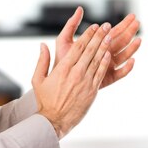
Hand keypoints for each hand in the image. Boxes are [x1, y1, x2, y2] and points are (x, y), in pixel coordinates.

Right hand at [32, 22, 111, 138]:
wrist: (55, 120)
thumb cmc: (45, 100)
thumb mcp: (38, 79)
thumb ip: (42, 61)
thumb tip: (42, 45)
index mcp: (63, 68)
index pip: (78, 47)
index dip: (87, 35)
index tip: (93, 27)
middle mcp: (76, 73)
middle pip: (90, 50)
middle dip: (98, 36)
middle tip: (105, 26)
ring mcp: (85, 82)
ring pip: (97, 60)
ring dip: (104, 47)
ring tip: (110, 36)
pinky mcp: (92, 90)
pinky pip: (100, 73)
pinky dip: (105, 62)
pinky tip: (109, 54)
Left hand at [55, 8, 140, 88]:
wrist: (59, 79)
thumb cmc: (62, 59)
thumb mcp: (64, 40)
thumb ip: (72, 25)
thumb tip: (80, 9)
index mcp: (97, 44)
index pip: (113, 31)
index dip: (123, 24)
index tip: (132, 16)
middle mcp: (104, 54)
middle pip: (121, 41)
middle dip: (130, 32)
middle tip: (138, 22)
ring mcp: (107, 66)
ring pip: (123, 56)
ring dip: (132, 48)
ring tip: (138, 39)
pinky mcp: (107, 78)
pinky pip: (120, 74)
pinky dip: (126, 68)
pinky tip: (132, 61)